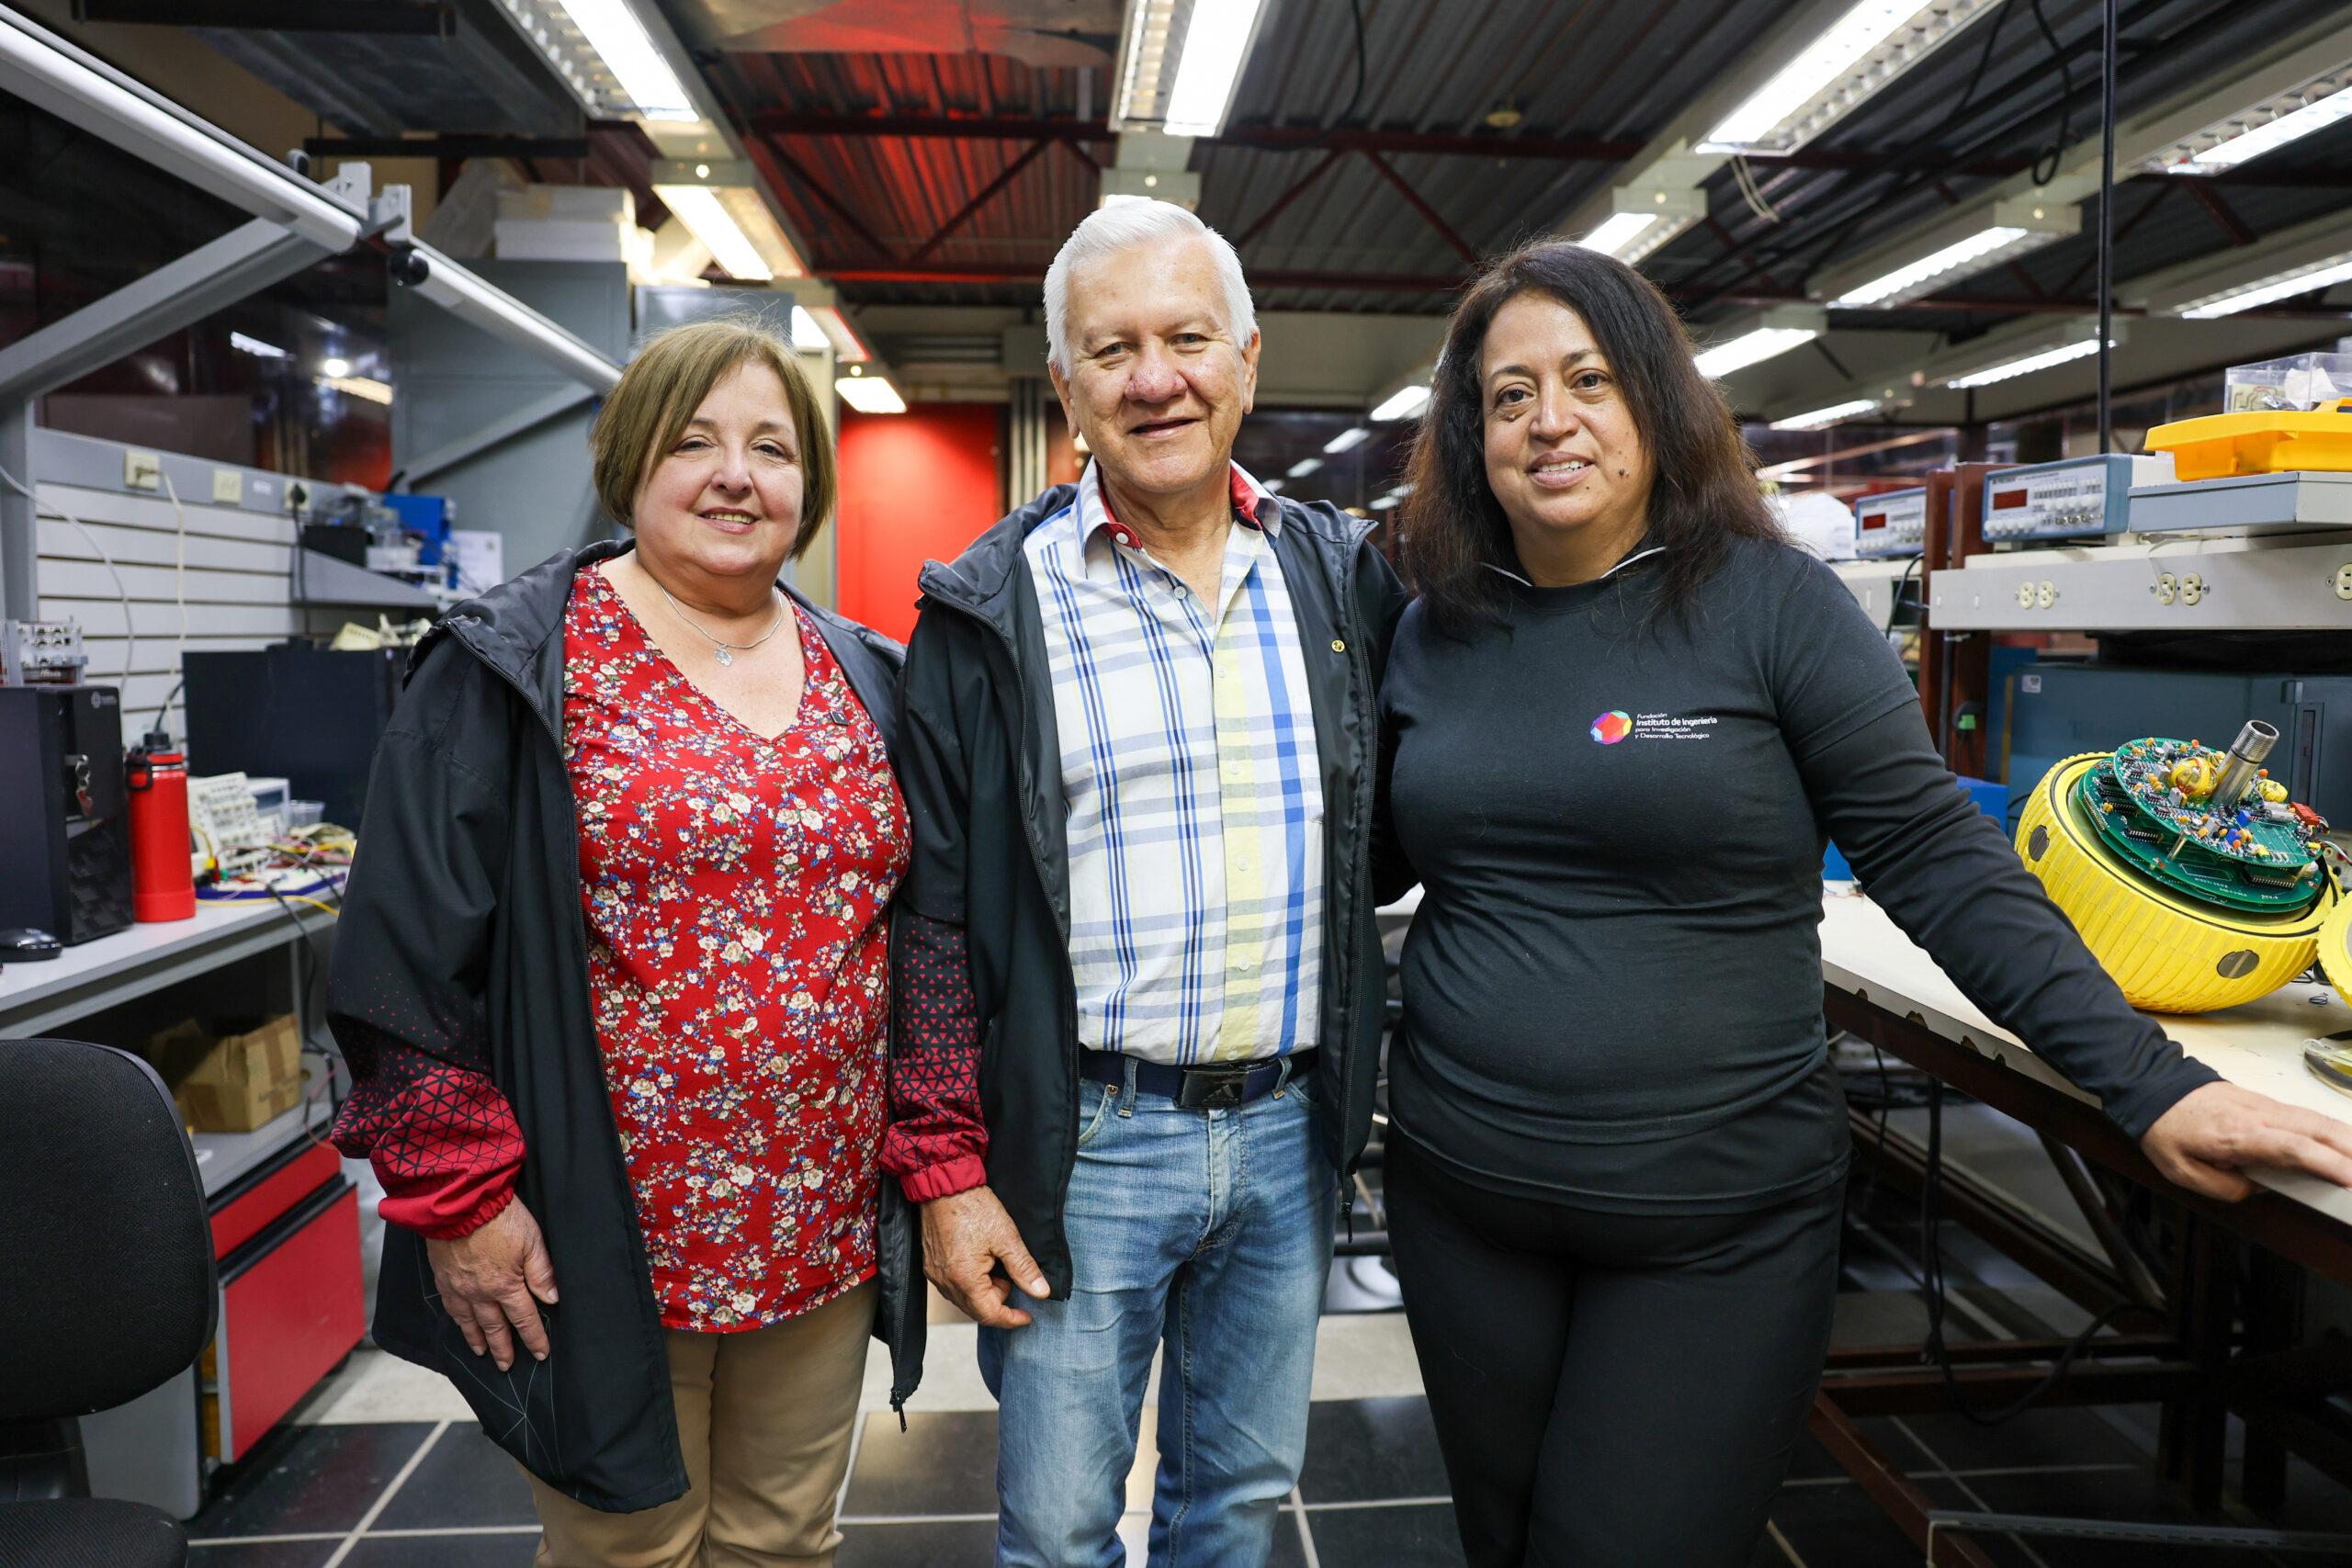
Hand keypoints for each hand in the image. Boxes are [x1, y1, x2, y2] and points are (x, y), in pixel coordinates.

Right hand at [424, 1197, 557, 1369]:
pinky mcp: (443, 1277)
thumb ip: (542, 1272)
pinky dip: (457, 1321)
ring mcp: (459, 1287)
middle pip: (496, 1327)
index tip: (540, 1353)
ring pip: (470, 1322)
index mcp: (506, 1285)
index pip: (524, 1319)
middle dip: (504, 1348)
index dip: (533, 1338)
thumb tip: (552, 1299)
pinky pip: (450, 1307)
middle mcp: (481, 1293)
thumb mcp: (532, 1241)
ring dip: (478, 1340)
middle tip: (507, 1366)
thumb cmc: (500, 1216)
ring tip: (483, 1353)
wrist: (459, 1201)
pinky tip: (460, 1324)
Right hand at [920, 1185, 1048, 1328]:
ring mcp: (935, 1274)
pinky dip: (970, 1283)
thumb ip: (1024, 1268)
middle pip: (976, 1310)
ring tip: (996, 1265)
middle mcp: (946, 1282)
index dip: (1011, 1319)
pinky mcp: (931, 1265)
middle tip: (1012, 1277)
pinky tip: (980, 1262)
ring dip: (985, 1291)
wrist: (945, 1184)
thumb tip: (1041, 1292)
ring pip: (964, 1299)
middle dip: (999, 1301)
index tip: (1027, 1316)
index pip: (990, 1315)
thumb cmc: (974, 1207)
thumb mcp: (1007, 1237)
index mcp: (965, 1279)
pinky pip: (953, 1286)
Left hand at [2141, 1081, 2351, 1200]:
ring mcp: (2265, 1105)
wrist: (2153, 1087)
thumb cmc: (2166, 1128)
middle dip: (2350, 1150)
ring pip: (2317, 1119)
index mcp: (2236, 1134)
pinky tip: (2346, 1144)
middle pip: (2317, 1128)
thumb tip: (2259, 1189)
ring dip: (2347, 1139)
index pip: (2292, 1147)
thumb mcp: (2181, 1170)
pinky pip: (2308, 1116)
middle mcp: (2258, 1115)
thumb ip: (2224, 1187)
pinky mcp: (2267, 1102)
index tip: (2349, 1179)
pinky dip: (2333, 1129)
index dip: (2325, 1162)